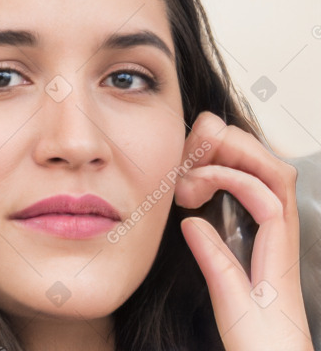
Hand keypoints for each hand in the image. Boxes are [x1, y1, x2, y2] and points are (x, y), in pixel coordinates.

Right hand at [175, 111, 313, 350]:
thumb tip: (192, 223)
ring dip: (238, 158)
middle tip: (203, 143)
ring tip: (203, 153)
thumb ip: (215, 262)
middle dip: (239, 150)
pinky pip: (258, 191)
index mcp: (278, 252)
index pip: (267, 195)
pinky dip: (236, 174)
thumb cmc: (265, 345)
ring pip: (269, 178)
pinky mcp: (265, 238)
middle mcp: (282, 236)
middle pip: (275, 174)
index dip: (231, 179)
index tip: (196, 183)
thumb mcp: (234, 307)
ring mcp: (276, 234)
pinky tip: (213, 178)